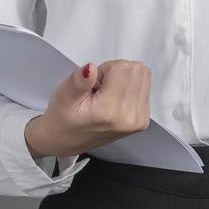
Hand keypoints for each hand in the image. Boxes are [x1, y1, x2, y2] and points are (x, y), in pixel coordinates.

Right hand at [25, 59, 152, 158]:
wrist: (66, 141)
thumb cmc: (63, 119)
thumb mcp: (63, 96)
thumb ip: (79, 81)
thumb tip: (91, 68)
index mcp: (110, 111)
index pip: (123, 67)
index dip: (105, 69)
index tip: (95, 84)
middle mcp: (130, 117)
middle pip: (137, 70)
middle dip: (117, 72)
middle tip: (100, 88)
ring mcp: (139, 120)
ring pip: (143, 76)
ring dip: (124, 79)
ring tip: (106, 94)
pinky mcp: (143, 120)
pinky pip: (145, 87)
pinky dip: (129, 88)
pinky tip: (114, 100)